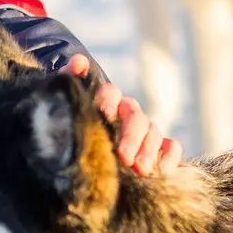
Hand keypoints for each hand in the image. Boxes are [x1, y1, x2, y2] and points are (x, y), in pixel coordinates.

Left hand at [68, 55, 182, 176]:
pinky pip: (171, 148)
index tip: (106, 114)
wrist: (77, 158)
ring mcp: (144, 131)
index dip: (109, 100)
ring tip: (141, 170)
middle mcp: (126, 113)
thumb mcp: (61, 111)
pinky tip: (162, 170)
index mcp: (105, 101)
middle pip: (135, 115)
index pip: (110, 92)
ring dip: (149, 150)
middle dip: (132, 136)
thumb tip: (79, 62)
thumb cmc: (67, 134)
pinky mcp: (158, 148)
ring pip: (153, 131)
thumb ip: (67, 85)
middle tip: (125, 157)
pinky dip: (170, 156)